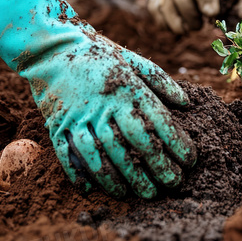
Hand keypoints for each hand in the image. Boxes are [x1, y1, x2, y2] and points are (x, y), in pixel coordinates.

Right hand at [0, 0, 195, 197]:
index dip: (176, 143)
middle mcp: (105, 105)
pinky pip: (67, 153)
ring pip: (102, 154)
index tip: (189, 161)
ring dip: (119, 177)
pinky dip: (78, 173)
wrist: (52, 47)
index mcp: (128, 88)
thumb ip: (160, 80)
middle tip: (171, 185)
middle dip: (155, 167)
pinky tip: (91, 190)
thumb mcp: (132, 59)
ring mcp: (80, 116)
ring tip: (134, 193)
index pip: (157, 121)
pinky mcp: (57, 124)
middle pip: (133, 143)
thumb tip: (185, 102)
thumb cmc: (98, 54)